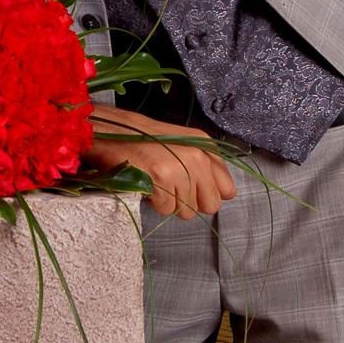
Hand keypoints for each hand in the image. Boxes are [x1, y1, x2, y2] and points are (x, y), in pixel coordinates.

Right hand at [85, 104, 236, 219]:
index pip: (227, 190)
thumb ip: (209, 167)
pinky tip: (148, 184)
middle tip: (173, 186)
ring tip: (157, 182)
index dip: (209, 193)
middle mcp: (198, 156)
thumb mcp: (185, 144)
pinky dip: (155, 202)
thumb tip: (227, 194)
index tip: (194, 187)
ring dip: (171, 202)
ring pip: (187, 211)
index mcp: (206, 146)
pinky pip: (166, 209)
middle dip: (192, 202)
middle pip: (210, 205)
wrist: (115, 131)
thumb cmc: (148, 140)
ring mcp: (180, 168)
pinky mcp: (161, 179)